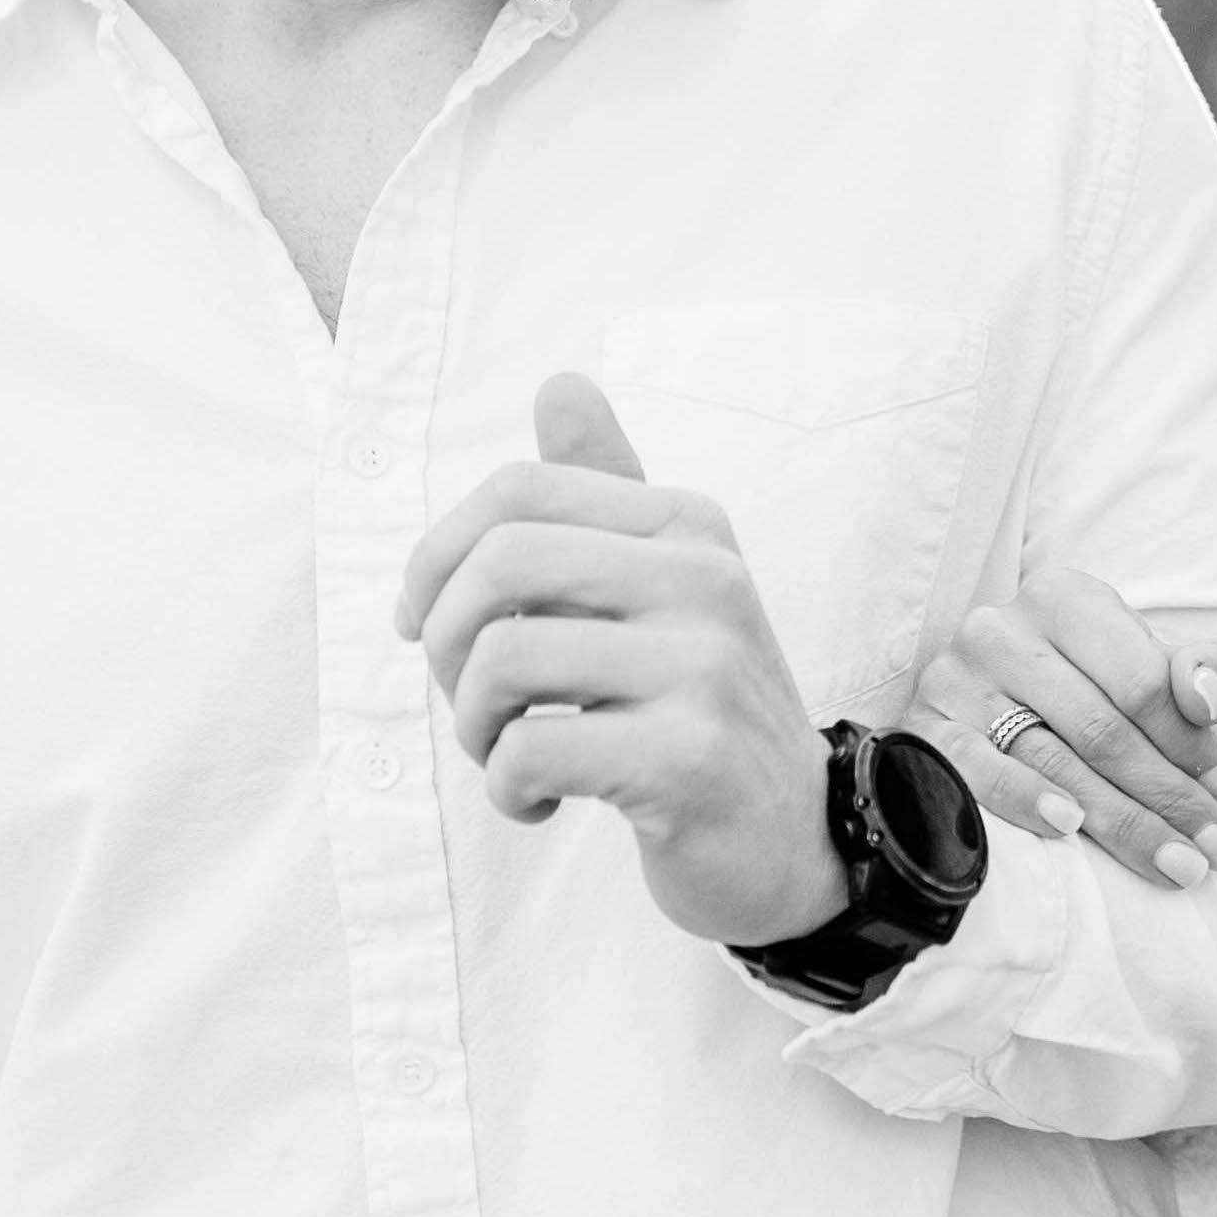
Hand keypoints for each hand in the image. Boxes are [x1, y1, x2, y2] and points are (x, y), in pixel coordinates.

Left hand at [391, 376, 849, 945]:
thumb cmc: (696, 706)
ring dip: (473, 726)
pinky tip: (540, 801)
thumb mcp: (663, 586)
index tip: (427, 623)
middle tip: (470, 697)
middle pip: (502, 562)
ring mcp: (704, 668)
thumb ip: (606, 490)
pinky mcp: (688, 759)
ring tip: (507, 754)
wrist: (790, 834)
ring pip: (504, 659)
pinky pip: (532, 750)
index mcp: (687, 525)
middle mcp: (705, 580)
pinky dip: (507, 788)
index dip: (437, 557)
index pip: (519, 491)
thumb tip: (560, 383)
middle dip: (446, 641)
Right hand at [915, 567, 1216, 895]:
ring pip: (1053, 760)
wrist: (981, 692)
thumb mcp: (1143, 658)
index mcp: (1063, 599)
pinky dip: (1025, 800)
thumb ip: (1198, 669)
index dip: (1190, 743)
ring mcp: (955, 680)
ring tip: (1175, 863)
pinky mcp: (922, 729)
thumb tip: (1210, 700)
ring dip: (1121, 822)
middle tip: (1212, 848)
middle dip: (1166, 797)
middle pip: (1102, 730)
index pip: (1143, 681)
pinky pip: (977, 772)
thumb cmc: (1085, 678)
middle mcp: (1002, 631)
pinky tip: (1069, 829)